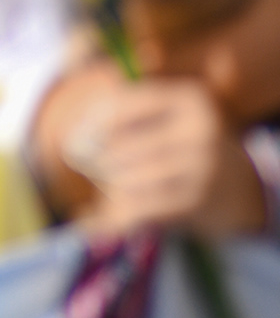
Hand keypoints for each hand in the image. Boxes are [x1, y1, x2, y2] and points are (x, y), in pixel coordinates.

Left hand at [41, 66, 266, 237]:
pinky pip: (139, 207)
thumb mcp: (168, 122)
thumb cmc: (188, 154)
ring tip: (119, 195)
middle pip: (117, 145)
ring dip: (111, 192)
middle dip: (99, 164)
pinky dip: (119, 216)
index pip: (118, 105)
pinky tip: (118, 218)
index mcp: (188, 99)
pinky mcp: (196, 202)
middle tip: (101, 173)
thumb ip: (123, 119)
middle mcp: (199, 128)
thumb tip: (75, 142)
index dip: (90, 125)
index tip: (77, 141)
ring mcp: (202, 166)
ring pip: (126, 178)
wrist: (243, 195)